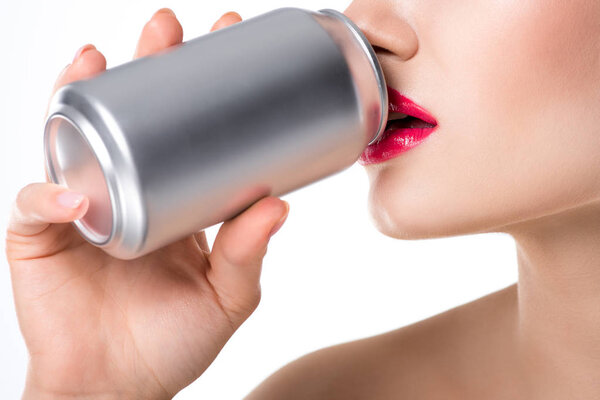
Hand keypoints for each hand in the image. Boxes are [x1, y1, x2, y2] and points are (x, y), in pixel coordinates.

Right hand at [6, 9, 288, 399]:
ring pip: (78, 138)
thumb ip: (248, 254)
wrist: (116, 387)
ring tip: (103, 54)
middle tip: (169, 26)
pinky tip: (70, 187)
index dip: (198, 87)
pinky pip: (37, 205)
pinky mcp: (41, 236)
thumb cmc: (173, 343)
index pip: (184, 130)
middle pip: (132, 115)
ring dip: (85, 93)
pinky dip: (49, 194)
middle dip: (146, 66)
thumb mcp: (225, 297)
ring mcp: (81, 207)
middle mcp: (127, 192)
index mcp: (172, 200)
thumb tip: (279, 205)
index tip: (224, 44)